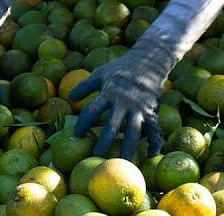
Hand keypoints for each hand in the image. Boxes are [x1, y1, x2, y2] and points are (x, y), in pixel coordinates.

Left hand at [68, 39, 168, 158]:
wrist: (150, 60)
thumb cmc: (122, 68)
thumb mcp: (101, 73)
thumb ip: (85, 86)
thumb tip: (69, 98)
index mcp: (109, 92)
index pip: (92, 110)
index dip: (83, 124)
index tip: (76, 136)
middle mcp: (124, 102)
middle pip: (113, 126)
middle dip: (104, 142)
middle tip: (96, 157)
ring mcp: (139, 108)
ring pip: (133, 132)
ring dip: (127, 148)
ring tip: (122, 164)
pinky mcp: (151, 111)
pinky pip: (153, 129)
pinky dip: (154, 142)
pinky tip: (151, 155)